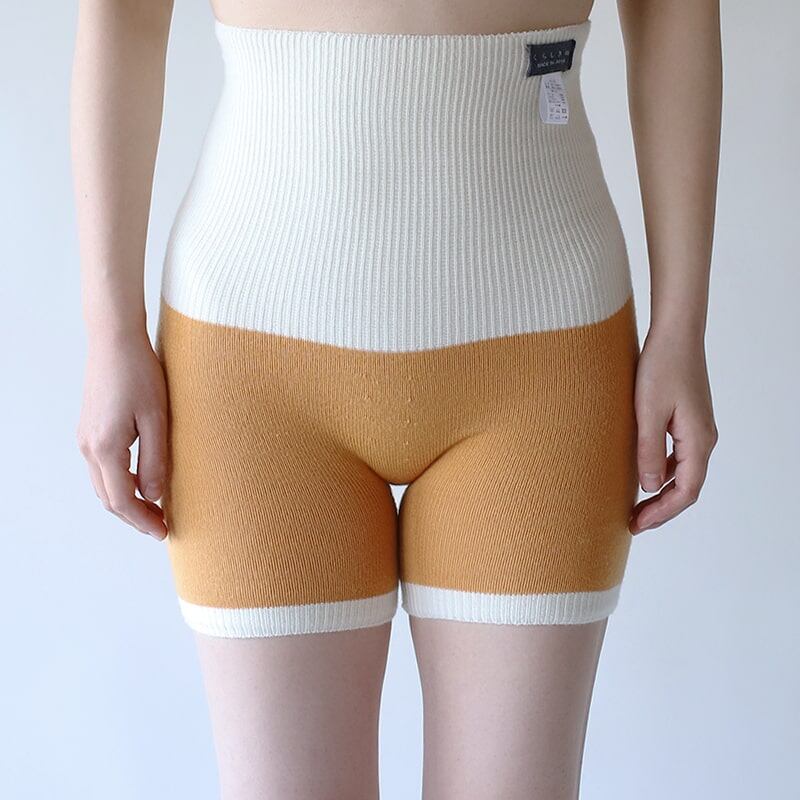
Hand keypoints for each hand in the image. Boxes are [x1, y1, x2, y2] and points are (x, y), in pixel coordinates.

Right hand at [77, 328, 168, 539]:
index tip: (164, 531)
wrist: (114, 341)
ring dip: (126, 502)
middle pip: (108, 498)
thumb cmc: (140, 374)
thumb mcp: (157, 419)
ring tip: (154, 510)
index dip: (143, 520)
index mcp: (105, 447)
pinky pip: (101, 468)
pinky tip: (140, 482)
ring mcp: (85, 438)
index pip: (122, 500)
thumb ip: (155, 460)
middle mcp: (88, 447)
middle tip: (162, 526)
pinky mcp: (89, 429)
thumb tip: (155, 496)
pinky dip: (119, 483)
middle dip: (134, 516)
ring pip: (103, 485)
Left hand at [629, 328, 717, 534]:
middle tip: (632, 523)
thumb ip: (648, 450)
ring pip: (683, 473)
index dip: (662, 513)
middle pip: (687, 487)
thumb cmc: (661, 367)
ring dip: (661, 492)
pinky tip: (642, 476)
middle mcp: (704, 439)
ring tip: (635, 506)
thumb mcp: (648, 411)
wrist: (676, 334)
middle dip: (661, 509)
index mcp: (698, 440)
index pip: (686, 491)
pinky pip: (679, 457)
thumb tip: (649, 486)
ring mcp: (698, 430)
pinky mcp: (688, 421)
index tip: (637, 524)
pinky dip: (662, 473)